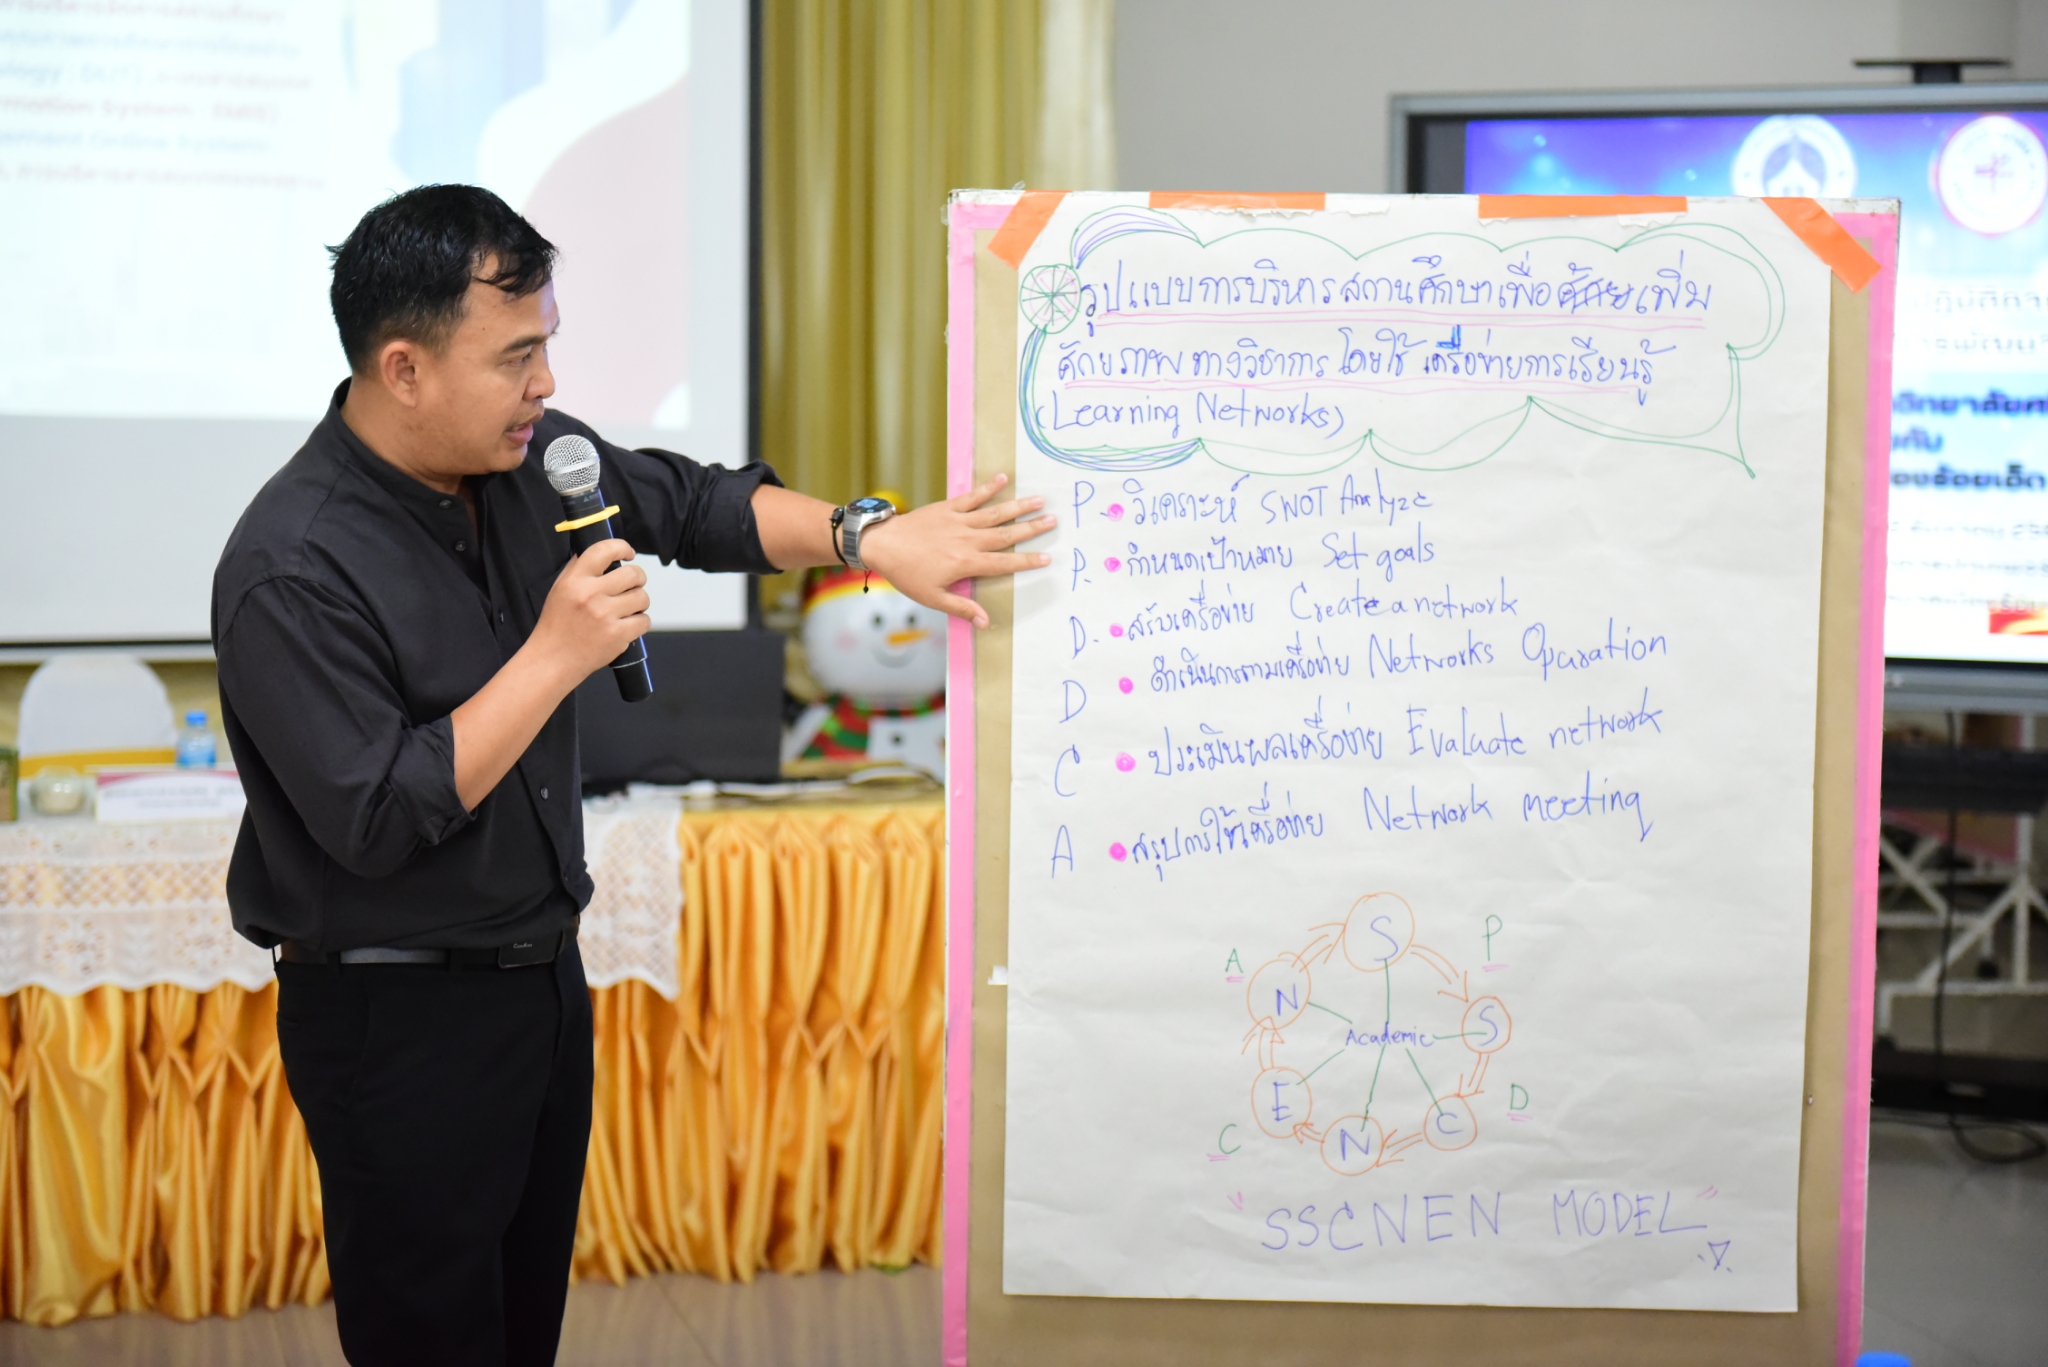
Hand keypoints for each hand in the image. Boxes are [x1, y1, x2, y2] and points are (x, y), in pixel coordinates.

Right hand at [530, 539, 649, 682]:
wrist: (553, 660)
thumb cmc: (556, 626)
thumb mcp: (559, 590)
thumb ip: (578, 569)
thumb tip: (601, 553)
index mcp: (575, 580)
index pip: (605, 550)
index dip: (622, 547)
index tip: (629, 553)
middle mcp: (590, 594)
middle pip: (633, 574)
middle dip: (638, 579)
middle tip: (632, 586)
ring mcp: (605, 615)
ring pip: (642, 597)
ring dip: (639, 602)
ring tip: (627, 609)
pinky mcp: (617, 635)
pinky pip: (644, 621)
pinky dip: (640, 623)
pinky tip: (627, 626)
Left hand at [855, 474, 1054, 628]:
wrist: (883, 544)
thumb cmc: (906, 574)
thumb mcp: (933, 597)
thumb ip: (961, 608)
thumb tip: (984, 623)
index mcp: (966, 563)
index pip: (1004, 563)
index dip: (1026, 561)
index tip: (1046, 558)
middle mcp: (967, 540)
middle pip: (1006, 534)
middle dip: (1031, 529)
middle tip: (1054, 521)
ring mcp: (958, 521)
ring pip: (994, 513)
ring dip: (1018, 507)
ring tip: (1040, 500)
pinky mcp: (947, 508)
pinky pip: (972, 497)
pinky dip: (988, 488)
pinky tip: (1003, 479)